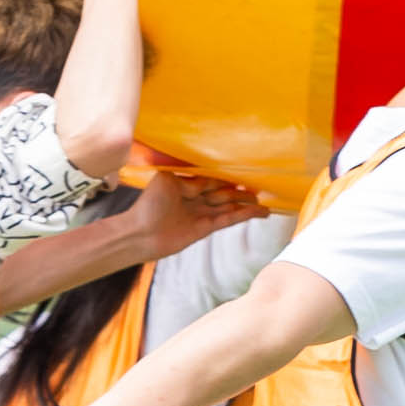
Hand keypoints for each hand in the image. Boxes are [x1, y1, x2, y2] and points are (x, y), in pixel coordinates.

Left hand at [138, 169, 266, 245]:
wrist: (139, 233)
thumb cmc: (147, 205)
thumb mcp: (168, 180)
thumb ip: (191, 179)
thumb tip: (209, 183)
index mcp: (185, 186)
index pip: (212, 179)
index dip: (227, 177)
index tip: (244, 172)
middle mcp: (195, 200)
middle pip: (224, 194)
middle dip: (241, 191)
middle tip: (260, 187)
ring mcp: (201, 215)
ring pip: (229, 207)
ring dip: (246, 205)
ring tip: (265, 203)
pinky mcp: (205, 228)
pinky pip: (228, 219)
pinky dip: (244, 216)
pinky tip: (258, 212)